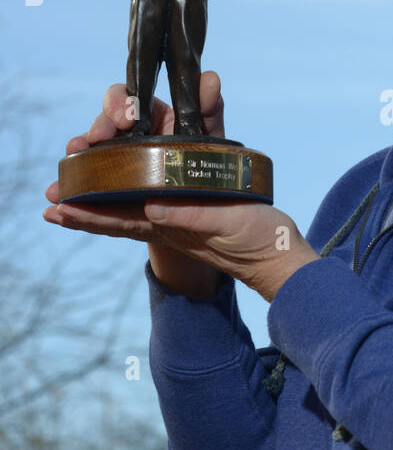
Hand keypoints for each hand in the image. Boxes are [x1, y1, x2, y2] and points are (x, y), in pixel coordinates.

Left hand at [43, 73, 319, 300]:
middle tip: (51, 199)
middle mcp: (169, 224)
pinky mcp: (195, 212)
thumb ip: (191, 215)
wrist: (284, 258)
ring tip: (72, 197)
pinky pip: (154, 199)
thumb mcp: (228, 223)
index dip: (86, 214)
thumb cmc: (259, 242)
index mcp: (172, 226)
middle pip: (115, 216)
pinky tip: (127, 191)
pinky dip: (132, 193)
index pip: (118, 220)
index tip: (56, 207)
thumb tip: (151, 208)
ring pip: (129, 209)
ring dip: (100, 202)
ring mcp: (180, 219)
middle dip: (83, 207)